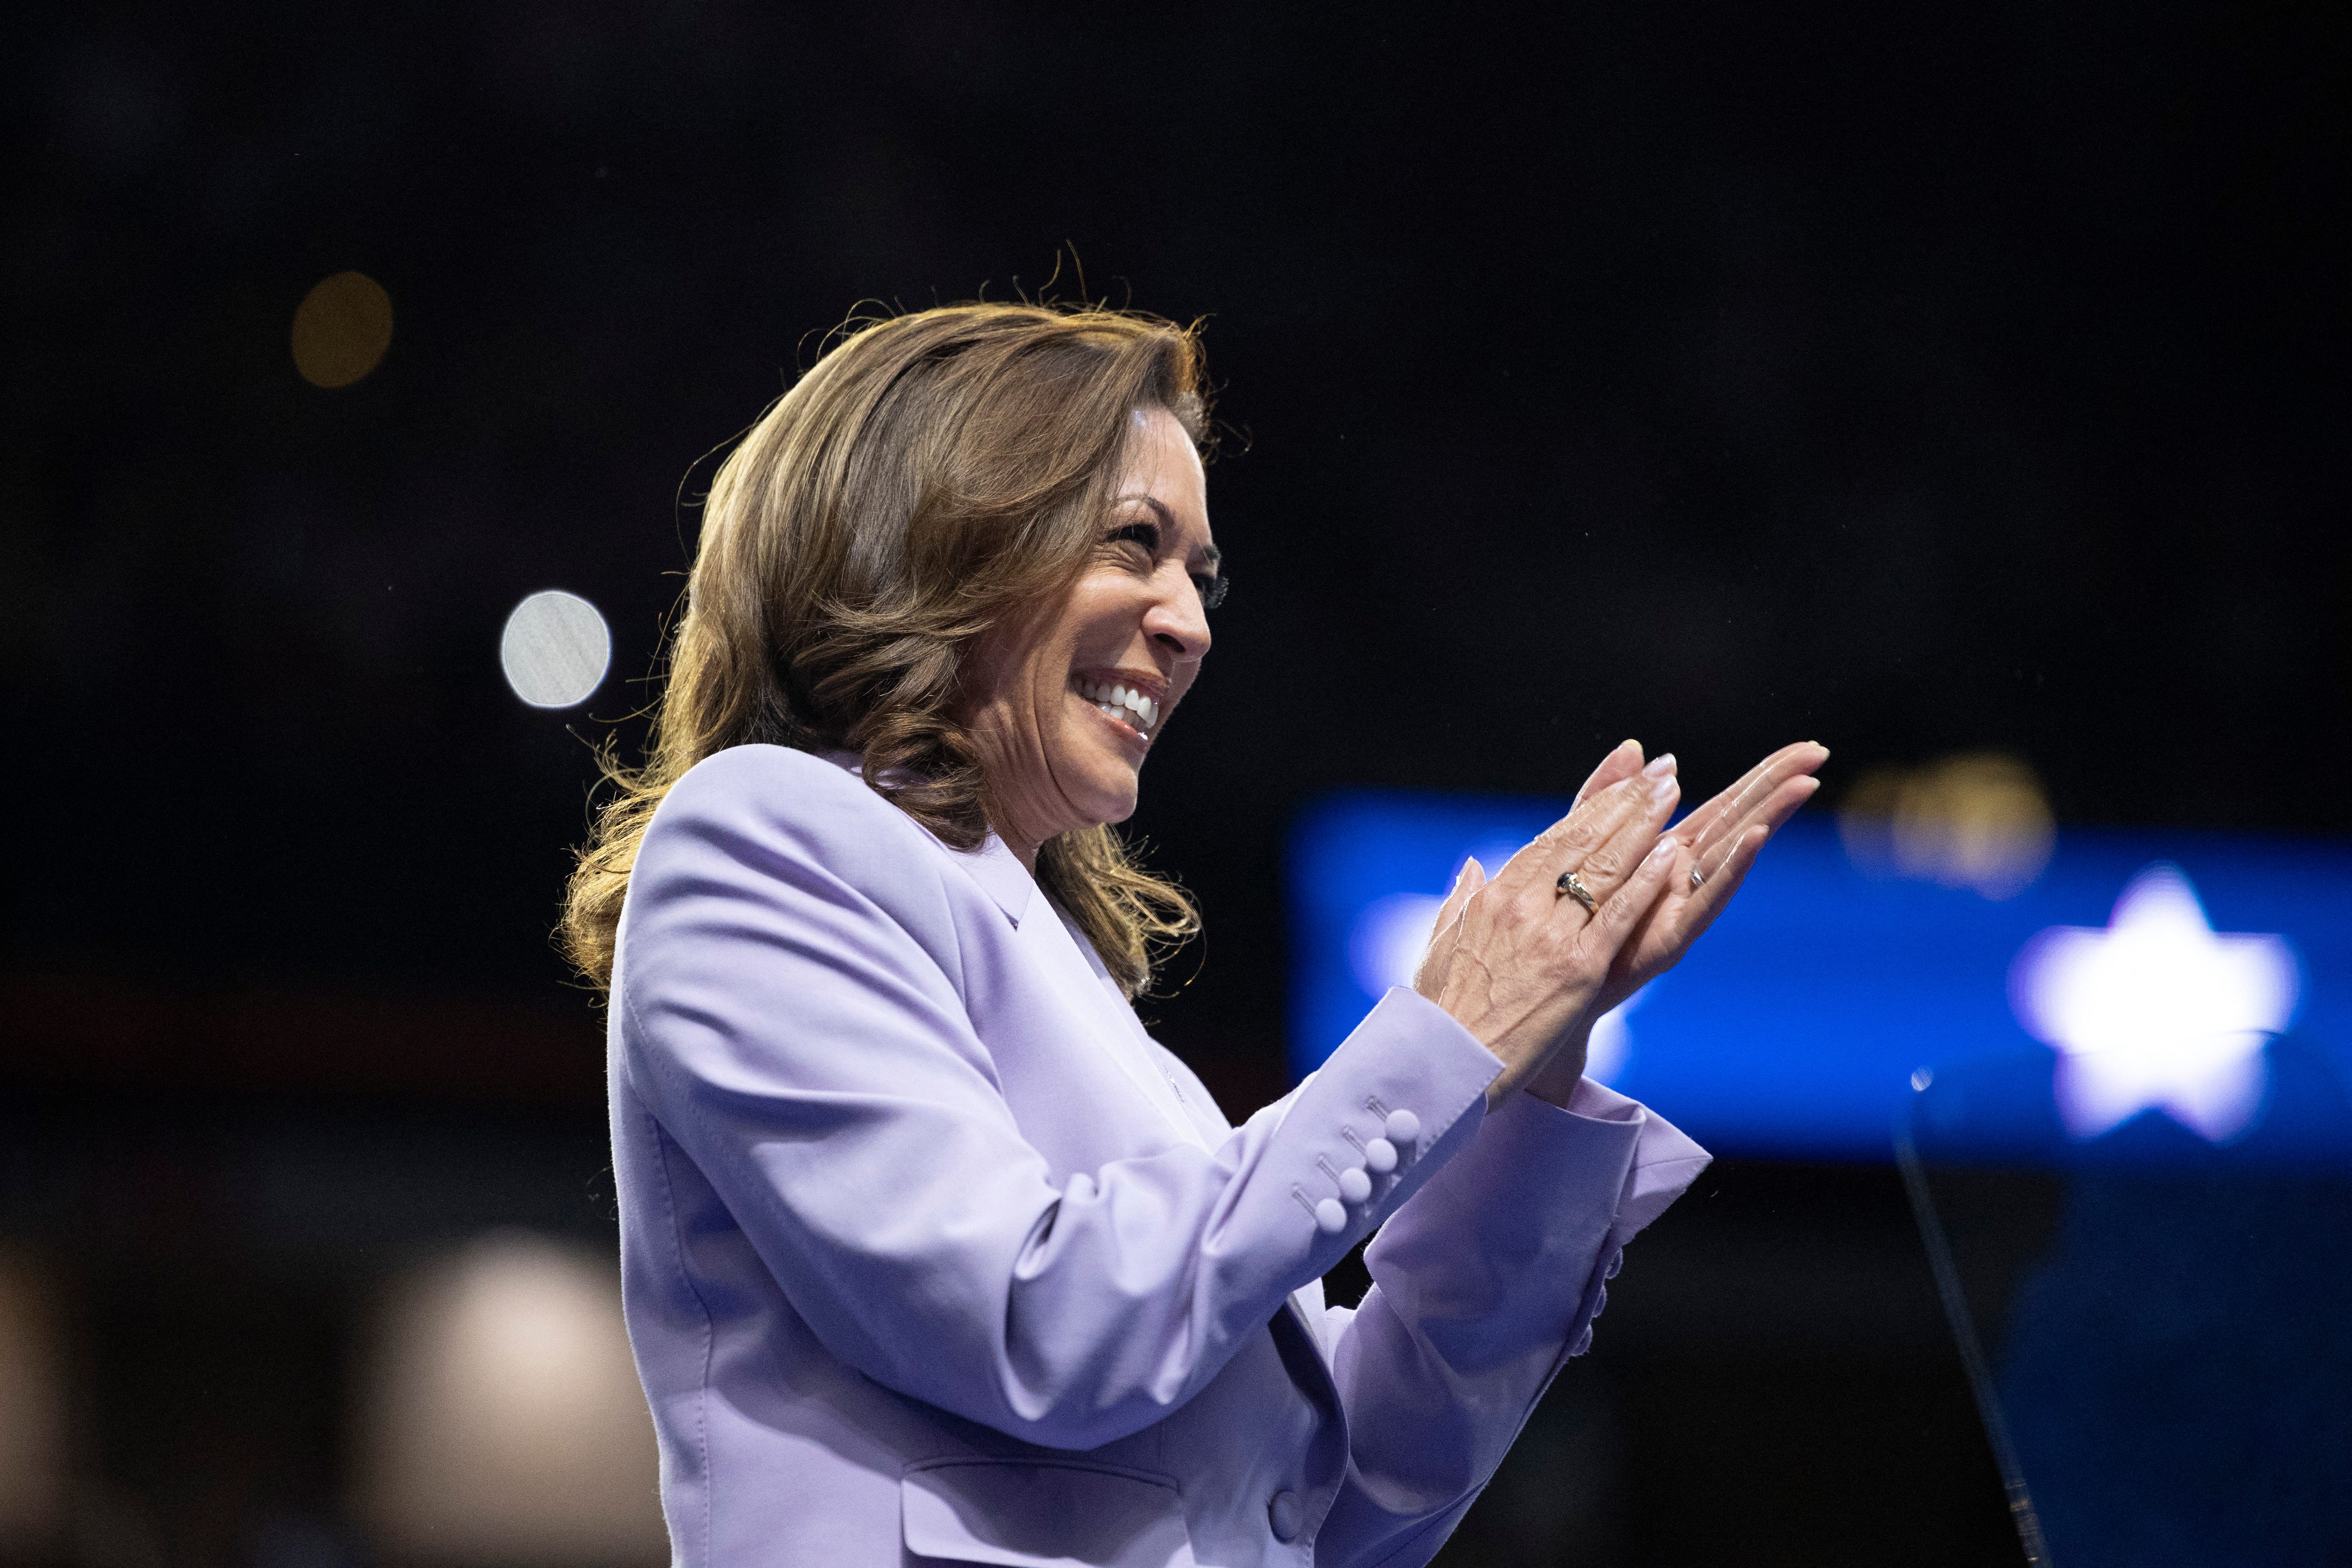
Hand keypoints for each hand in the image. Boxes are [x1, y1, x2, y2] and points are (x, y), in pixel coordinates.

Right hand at [1413, 765, 1687, 1107]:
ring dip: (1644, 825)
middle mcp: (1521, 906)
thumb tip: (1472, 866)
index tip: (1621, 784)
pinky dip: (1647, 883)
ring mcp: (1550, 936)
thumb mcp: (1439, 947)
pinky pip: (1619, 916)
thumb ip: (1460, 902)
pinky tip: (1671, 855)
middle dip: (1626, 802)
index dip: (1593, 809)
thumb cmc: (1438, 1014)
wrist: (1444, 1063)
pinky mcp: (1577, 970)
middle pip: (1583, 840)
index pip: (1551, 840)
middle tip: (1662, 771)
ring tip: (1672, 792)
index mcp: (1491, 899)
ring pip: (1604, 867)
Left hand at [1511, 738, 1826, 1103]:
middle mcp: (1684, 879)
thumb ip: (1606, 797)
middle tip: (1820, 752)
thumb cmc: (1567, 923)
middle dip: (1779, 786)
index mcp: (1669, 853)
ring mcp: (1681, 908)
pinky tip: (1755, 839)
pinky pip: (1704, 900)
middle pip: (1740, 821)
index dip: (1764, 775)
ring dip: (1767, 820)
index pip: (1726, 804)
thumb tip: (1636, 746)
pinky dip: (1730, 869)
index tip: (1807, 746)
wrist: (1545, 990)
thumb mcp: (1581, 845)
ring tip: (1803, 786)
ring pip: (1732, 856)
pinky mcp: (1669, 939)